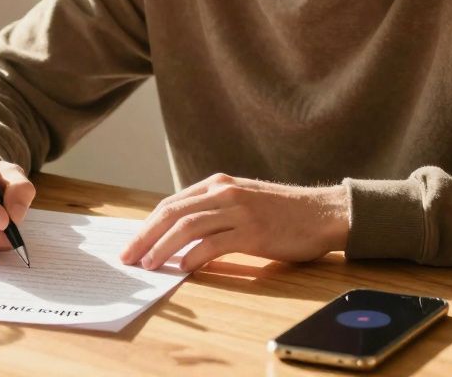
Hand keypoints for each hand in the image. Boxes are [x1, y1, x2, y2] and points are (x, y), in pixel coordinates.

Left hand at [119, 173, 350, 271]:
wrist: (323, 213)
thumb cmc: (284, 212)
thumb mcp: (244, 200)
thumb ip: (215, 209)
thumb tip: (180, 233)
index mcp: (219, 184)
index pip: (172, 203)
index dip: (148, 224)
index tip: (133, 243)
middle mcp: (225, 192)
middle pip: (172, 212)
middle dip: (145, 235)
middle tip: (128, 256)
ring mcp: (238, 210)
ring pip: (187, 226)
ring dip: (162, 247)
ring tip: (149, 265)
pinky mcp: (252, 231)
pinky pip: (213, 244)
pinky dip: (193, 256)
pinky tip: (183, 268)